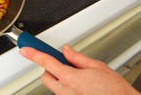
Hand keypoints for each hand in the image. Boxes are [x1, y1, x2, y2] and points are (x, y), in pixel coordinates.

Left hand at [20, 44, 140, 94]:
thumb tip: (66, 50)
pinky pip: (63, 94)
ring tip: (78, 76)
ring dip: (60, 79)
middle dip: (50, 68)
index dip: (34, 54)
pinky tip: (82, 86)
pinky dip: (67, 88)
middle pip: (46, 76)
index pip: (46, 62)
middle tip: (63, 64)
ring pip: (54, 87)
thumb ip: (78, 57)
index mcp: (70, 78)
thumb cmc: (115, 91)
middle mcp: (66, 91)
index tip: (25, 50)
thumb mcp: (98, 67)